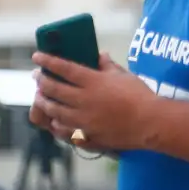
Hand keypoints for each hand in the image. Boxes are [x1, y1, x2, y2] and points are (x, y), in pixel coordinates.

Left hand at [30, 52, 155, 151]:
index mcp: (93, 82)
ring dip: (44, 102)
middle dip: (41, 81)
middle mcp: (84, 100)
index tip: (36, 56)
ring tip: (40, 97)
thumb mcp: (124, 76)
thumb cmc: (141, 96)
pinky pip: (63, 130)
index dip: (47, 61)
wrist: (152, 123)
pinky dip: (56, 124)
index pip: (63, 68)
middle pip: (53, 89)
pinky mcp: (85, 134)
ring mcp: (82, 119)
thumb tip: (100, 55)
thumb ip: (108, 66)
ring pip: (54, 110)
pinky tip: (54, 120)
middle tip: (36, 76)